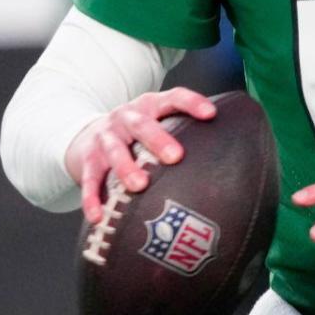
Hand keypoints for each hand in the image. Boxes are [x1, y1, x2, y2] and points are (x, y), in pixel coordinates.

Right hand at [64, 87, 217, 223]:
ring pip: (114, 150)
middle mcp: (125, 118)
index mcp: (148, 105)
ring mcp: (104, 137)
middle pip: (141, 124)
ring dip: (126, 167)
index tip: (211, 115)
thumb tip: (229, 155)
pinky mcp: (86, 159)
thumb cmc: (134, 134)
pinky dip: (92, 198)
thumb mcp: (154, 123)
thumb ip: (182, 132)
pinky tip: (97, 217)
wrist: (85, 134)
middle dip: (158, 139)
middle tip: (175, 157)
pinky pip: (89, 179)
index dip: (191, 103)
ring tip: (138, 186)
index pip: (172, 98)